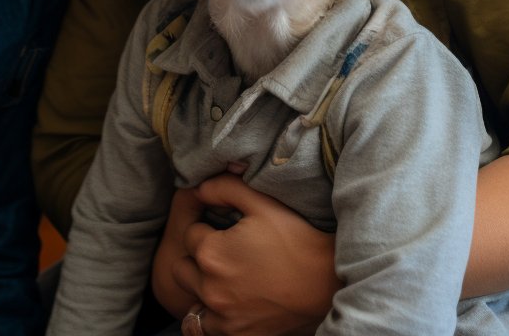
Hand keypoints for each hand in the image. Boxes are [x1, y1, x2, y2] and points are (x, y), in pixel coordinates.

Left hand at [152, 174, 338, 335]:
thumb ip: (224, 188)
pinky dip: (210, 316)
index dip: (207, 230)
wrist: (327, 283)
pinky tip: (228, 302)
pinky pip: (203, 328)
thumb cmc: (295, 238)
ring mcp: (222, 317)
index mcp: (212, 252)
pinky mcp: (235, 335)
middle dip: (198, 258)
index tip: (225, 231)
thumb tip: (198, 187)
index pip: (190, 235)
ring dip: (201, 287)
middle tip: (224, 254)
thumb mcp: (260, 202)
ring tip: (225, 278)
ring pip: (191, 298)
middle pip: (182, 267)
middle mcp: (210, 288)